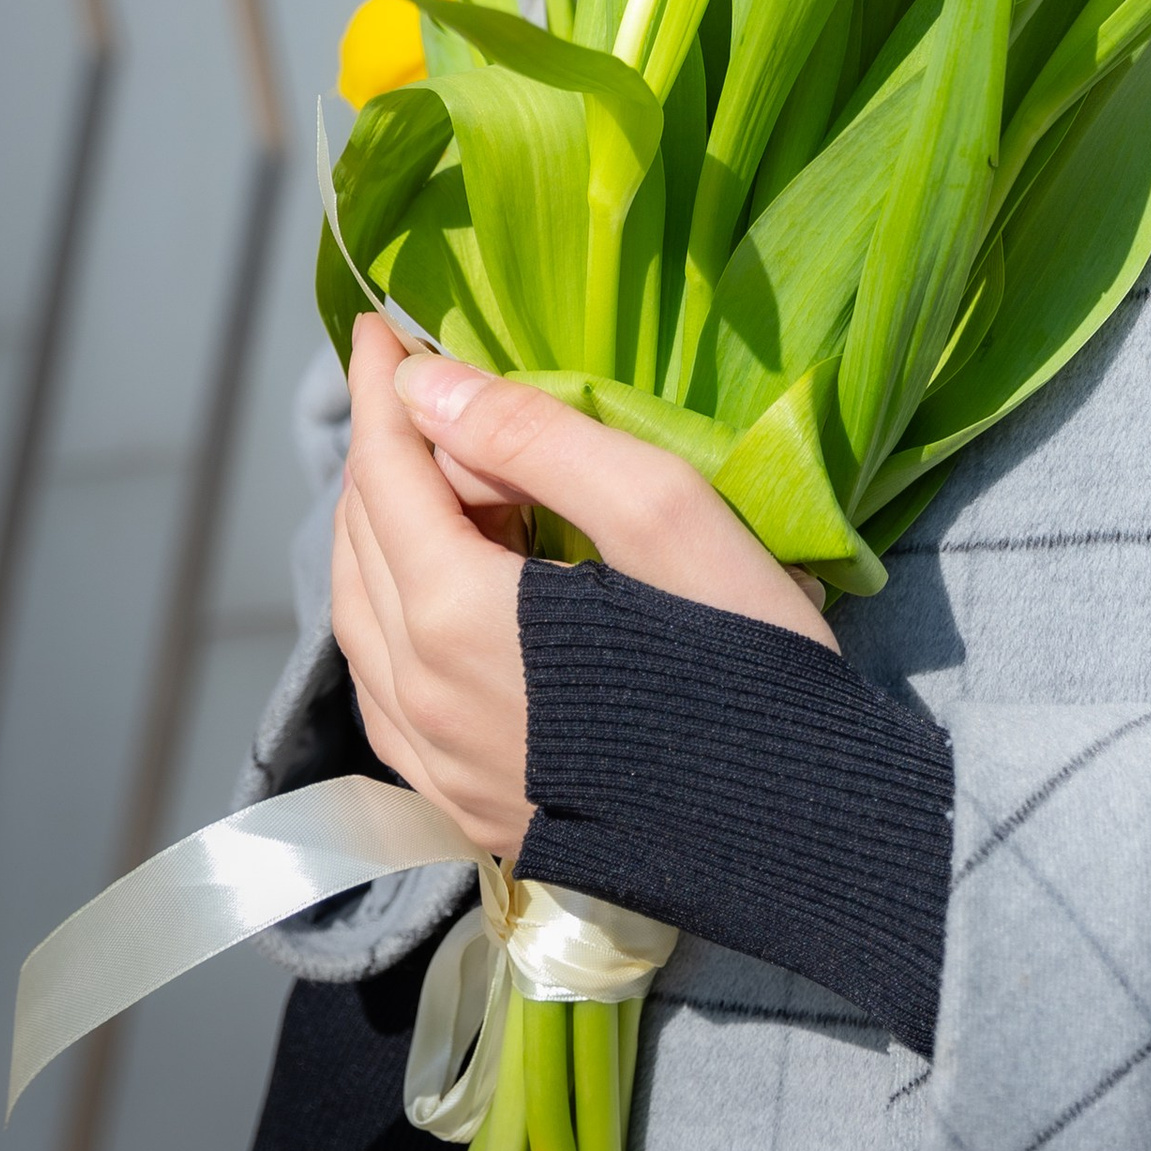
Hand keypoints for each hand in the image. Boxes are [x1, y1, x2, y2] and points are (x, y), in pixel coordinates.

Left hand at [330, 318, 834, 857]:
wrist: (790, 828)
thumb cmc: (745, 657)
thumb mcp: (664, 513)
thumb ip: (537, 438)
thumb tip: (428, 385)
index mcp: (459, 620)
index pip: (383, 474)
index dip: (378, 389)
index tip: (378, 322)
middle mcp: (421, 697)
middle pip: (361, 542)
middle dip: (385, 450)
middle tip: (437, 388)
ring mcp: (435, 763)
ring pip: (361, 618)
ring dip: (385, 530)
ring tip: (447, 474)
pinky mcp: (461, 803)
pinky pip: (385, 689)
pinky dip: (392, 611)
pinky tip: (441, 587)